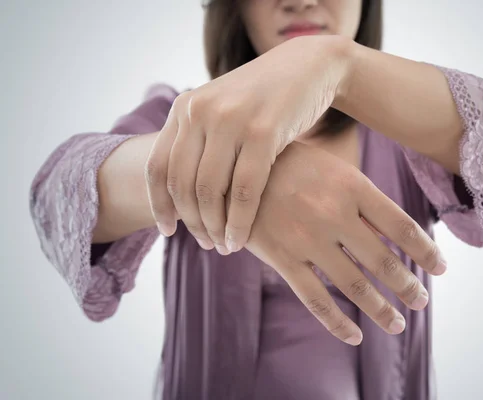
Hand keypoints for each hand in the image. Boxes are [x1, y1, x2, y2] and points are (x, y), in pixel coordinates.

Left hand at [144, 36, 350, 253]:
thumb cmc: (266, 100)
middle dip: (192, 223)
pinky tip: (241, 239)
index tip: (169, 231)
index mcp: (185, 108)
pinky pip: (244, 190)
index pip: (157, 167)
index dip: (160, 205)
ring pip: (210, 191)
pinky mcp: (263, 132)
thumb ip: (201, 142)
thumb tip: (185, 195)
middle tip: (207, 244)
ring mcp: (231, 120)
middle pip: (182, 184)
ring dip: (214, 227)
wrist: (309, 67)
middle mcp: (200, 111)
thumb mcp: (225, 112)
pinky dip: (240, 222)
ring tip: (224, 246)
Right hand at [242, 141, 446, 345]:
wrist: (236, 164)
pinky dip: (338, 323)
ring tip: (398, 324)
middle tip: (421, 301)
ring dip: (382, 309)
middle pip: (383, 260)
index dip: (426, 251)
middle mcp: (334, 214)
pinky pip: (315, 300)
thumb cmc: (291, 163)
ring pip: (354, 285)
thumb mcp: (332, 168)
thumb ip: (360, 199)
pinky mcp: (282, 258)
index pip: (401, 227)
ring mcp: (307, 239)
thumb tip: (397, 234)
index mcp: (352, 187)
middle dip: (408, 286)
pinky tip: (355, 337)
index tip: (441, 269)